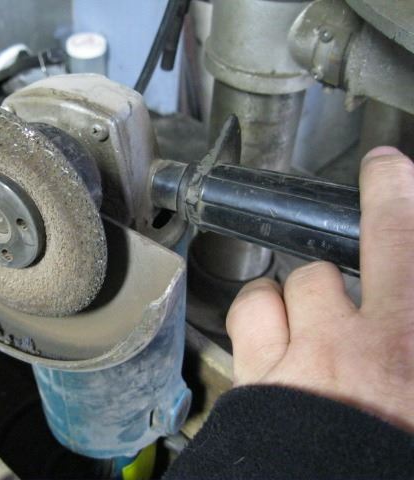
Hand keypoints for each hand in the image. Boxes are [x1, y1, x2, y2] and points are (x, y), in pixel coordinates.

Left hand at [226, 147, 413, 430]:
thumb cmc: (390, 452)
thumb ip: (402, 344)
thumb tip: (396, 324)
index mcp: (408, 343)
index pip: (403, 243)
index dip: (394, 197)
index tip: (387, 171)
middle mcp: (354, 344)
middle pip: (325, 268)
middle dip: (333, 271)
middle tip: (350, 281)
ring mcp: (298, 362)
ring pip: (277, 290)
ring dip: (291, 298)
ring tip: (307, 321)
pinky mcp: (259, 386)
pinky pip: (247, 322)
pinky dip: (261, 321)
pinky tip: (274, 339)